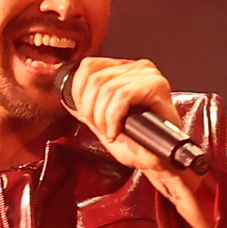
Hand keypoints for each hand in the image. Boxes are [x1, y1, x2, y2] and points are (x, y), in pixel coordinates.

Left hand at [62, 55, 218, 227]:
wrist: (160, 161)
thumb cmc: (139, 144)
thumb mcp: (104, 123)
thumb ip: (88, 109)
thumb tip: (66, 99)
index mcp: (124, 71)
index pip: (88, 66)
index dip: (79, 92)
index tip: (86, 115)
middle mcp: (137, 67)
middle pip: (95, 78)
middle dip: (91, 110)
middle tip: (102, 129)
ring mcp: (148, 74)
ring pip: (107, 88)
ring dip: (102, 117)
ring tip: (111, 132)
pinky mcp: (156, 85)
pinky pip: (122, 96)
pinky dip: (113, 117)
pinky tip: (117, 130)